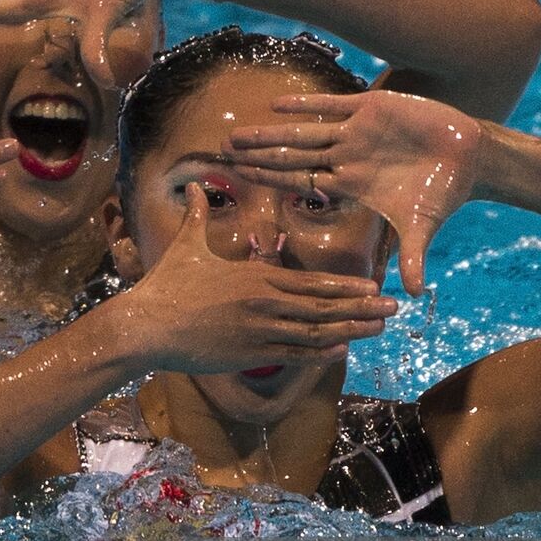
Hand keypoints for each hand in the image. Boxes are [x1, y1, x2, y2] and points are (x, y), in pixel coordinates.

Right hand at [119, 183, 395, 373]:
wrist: (148, 325)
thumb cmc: (167, 285)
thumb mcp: (187, 245)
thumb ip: (198, 217)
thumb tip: (192, 186)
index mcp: (257, 276)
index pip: (312, 282)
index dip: (346, 286)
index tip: (372, 286)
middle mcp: (266, 302)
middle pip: (324, 307)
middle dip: (362, 308)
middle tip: (393, 309)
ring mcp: (260, 330)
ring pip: (316, 332)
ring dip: (351, 331)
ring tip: (378, 330)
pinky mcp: (249, 354)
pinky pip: (293, 354)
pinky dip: (320, 353)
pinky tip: (342, 351)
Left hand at [224, 90, 480, 296]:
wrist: (468, 159)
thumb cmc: (441, 193)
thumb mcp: (422, 226)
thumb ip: (413, 256)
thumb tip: (415, 296)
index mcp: (349, 183)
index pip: (300, 181)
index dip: (269, 178)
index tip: (239, 176)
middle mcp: (345, 157)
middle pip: (291, 156)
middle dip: (258, 154)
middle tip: (223, 151)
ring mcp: (356, 132)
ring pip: (304, 131)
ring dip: (271, 131)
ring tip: (239, 131)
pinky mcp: (373, 108)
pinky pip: (333, 104)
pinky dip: (307, 105)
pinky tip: (277, 105)